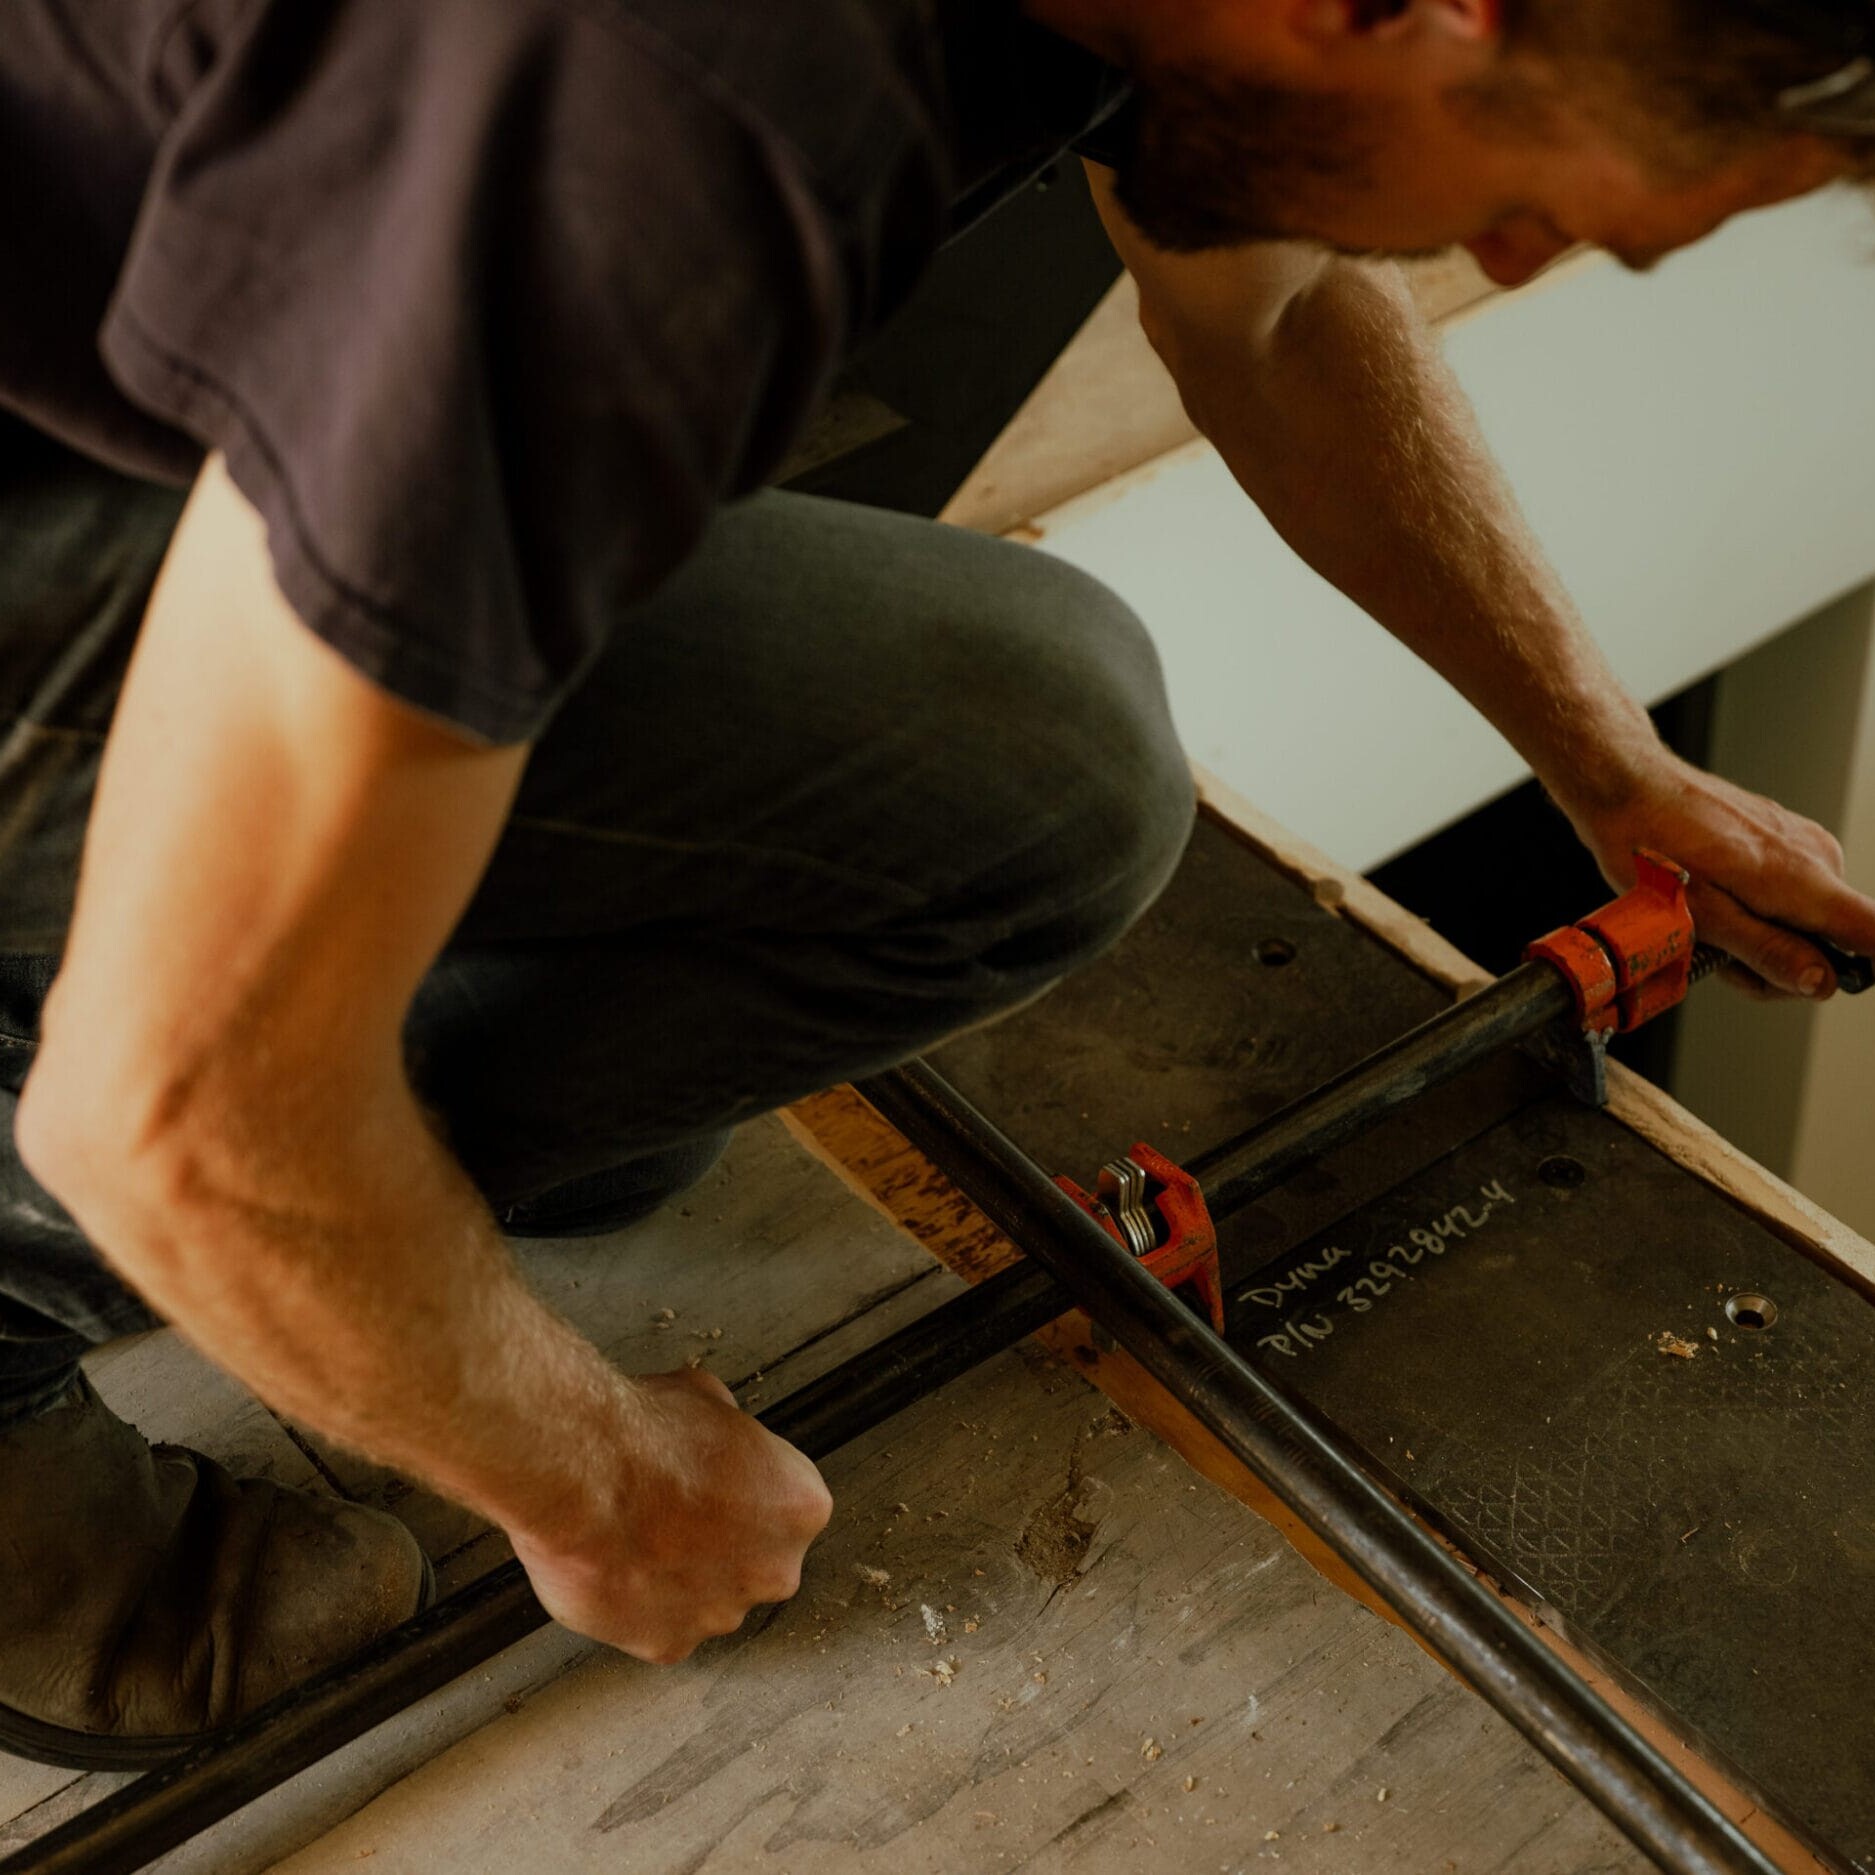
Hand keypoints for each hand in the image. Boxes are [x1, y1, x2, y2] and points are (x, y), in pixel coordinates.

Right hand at [510, 1367, 832, 1664]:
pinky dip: (640, 1604)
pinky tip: (618, 1566)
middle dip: (721, 1540)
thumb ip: (729, 1434)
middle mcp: (775, 1570)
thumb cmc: (646, 1438)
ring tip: (637, 1534)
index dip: (746, 1488)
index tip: (717, 1479)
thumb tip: (714, 1436)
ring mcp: (723, 1613)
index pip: (787, 1504)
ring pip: (708, 1597)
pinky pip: (661, 1626)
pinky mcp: (669, 1644)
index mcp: (800, 1506)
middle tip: (676, 1509)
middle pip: (755, 1558)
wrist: (585, 1478)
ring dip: (681, 1575)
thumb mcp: (708, 1397)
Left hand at [1563, 748, 1874, 999]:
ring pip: (1800, 920)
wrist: (1629, 789)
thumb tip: (1820, 982)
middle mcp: (1816, 858)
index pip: (1873, 934)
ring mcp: (1799, 844)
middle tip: (1716, 953)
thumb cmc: (1653, 848)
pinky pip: (1783, 893)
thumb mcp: (1703, 918)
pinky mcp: (1779, 838)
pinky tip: (1709, 900)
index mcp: (1805, 882)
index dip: (1860, 968)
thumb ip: (1767, 952)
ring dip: (1755, 938)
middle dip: (1774, 964)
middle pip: (1828, 942)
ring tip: (1703, 923)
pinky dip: (1750, 910)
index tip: (1821, 978)